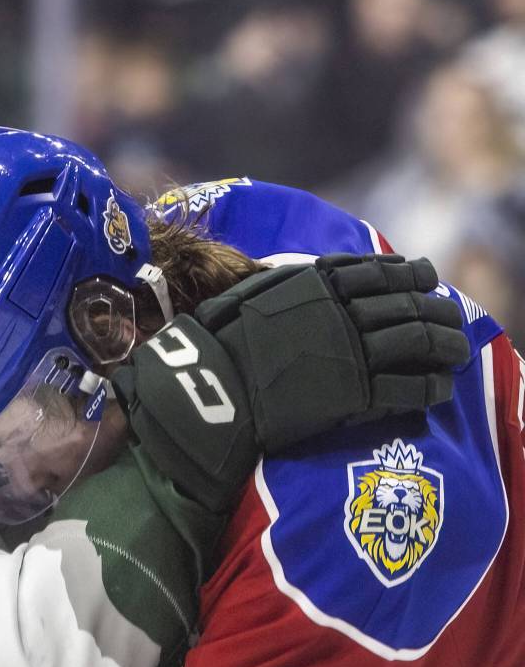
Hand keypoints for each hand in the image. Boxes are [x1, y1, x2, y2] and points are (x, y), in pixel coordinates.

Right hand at [196, 253, 469, 450]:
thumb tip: (304, 272)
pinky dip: (429, 387)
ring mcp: (352, 354)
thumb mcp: (247, 292)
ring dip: (444, 345)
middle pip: (407, 304)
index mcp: (318, 284)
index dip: (410, 273)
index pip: (380, 271)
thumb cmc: (218, 341)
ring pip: (417, 342)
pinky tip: (440, 388)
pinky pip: (406, 388)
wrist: (211, 390)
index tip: (427, 276)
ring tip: (456, 351)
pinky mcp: (355, 395)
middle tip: (450, 317)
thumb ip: (284, 280)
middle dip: (435, 310)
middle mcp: (343, 313)